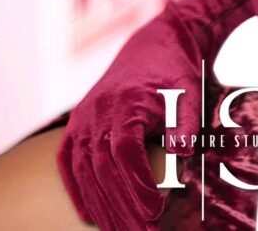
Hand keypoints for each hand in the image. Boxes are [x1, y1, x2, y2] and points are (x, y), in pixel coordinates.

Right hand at [55, 0, 251, 228]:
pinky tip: (88, 214)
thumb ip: (185, 126)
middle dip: (122, 207)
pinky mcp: (78, 122)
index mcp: (126, 101)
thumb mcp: (189, 95)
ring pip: (85, 169)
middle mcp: (98, 110)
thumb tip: (181, 155)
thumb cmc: (176, 73)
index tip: (154, 212)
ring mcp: (84, 116)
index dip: (137, 184)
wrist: (156, 43)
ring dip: (101, 206)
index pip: (125, 151)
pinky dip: (77, 189)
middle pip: (104, 167)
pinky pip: (68, 160)